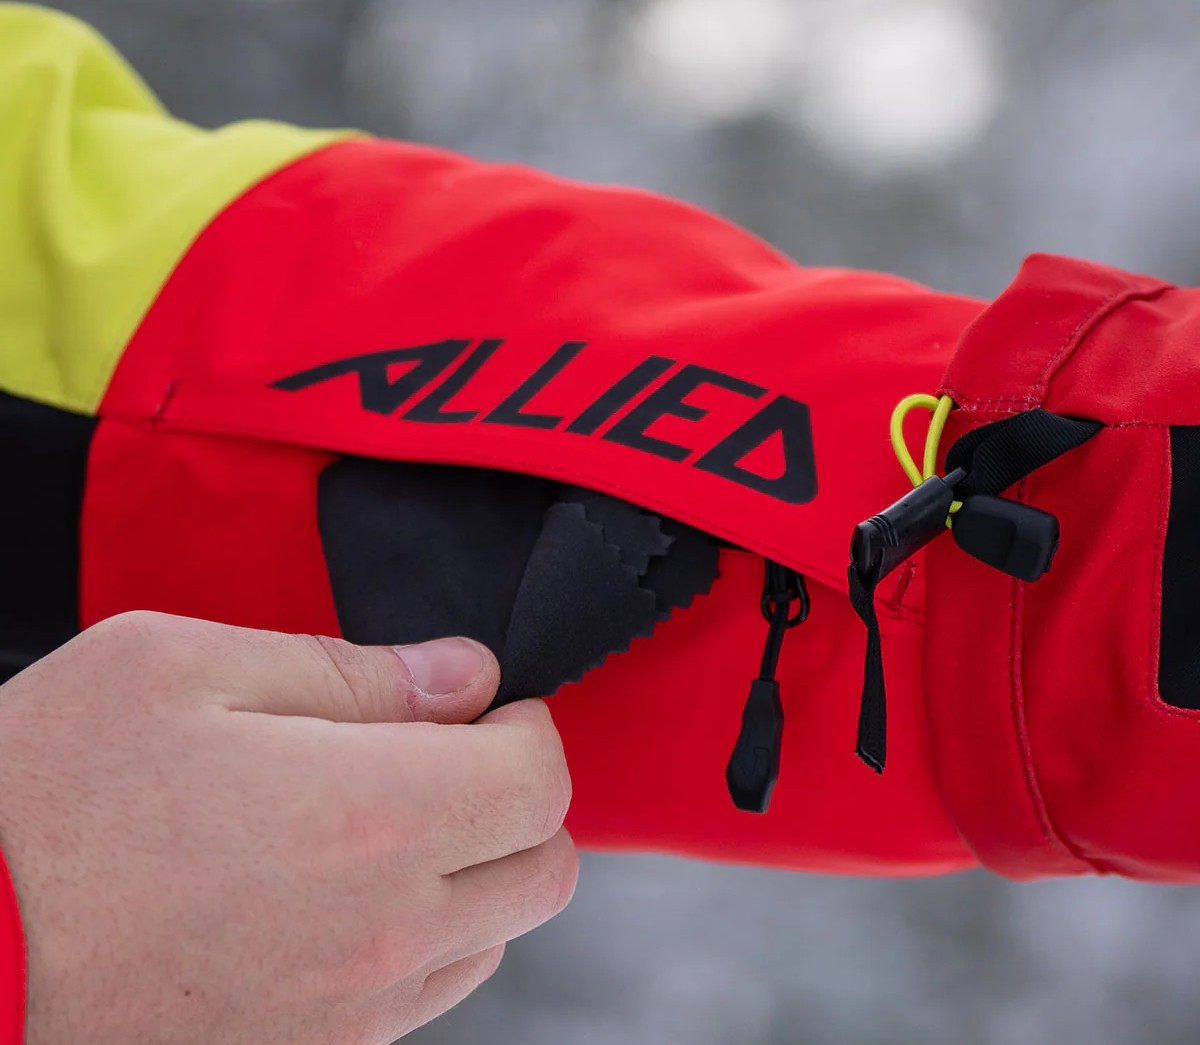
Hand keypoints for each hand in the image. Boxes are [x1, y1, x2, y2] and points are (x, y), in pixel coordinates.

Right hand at [0, 612, 575, 1043]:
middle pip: (542, 868)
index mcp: (370, 813)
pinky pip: (418, 997)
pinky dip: (414, 938)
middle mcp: (381, 930)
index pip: (541, 778)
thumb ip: (348, 670)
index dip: (526, 727)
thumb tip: (461, 676)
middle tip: (443, 757)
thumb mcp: (180, 668)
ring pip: (491, 936)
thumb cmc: (39, 797)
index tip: (482, 708)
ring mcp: (348, 1015)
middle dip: (516, 799)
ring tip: (374, 825)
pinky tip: (334, 894)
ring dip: (469, 871)